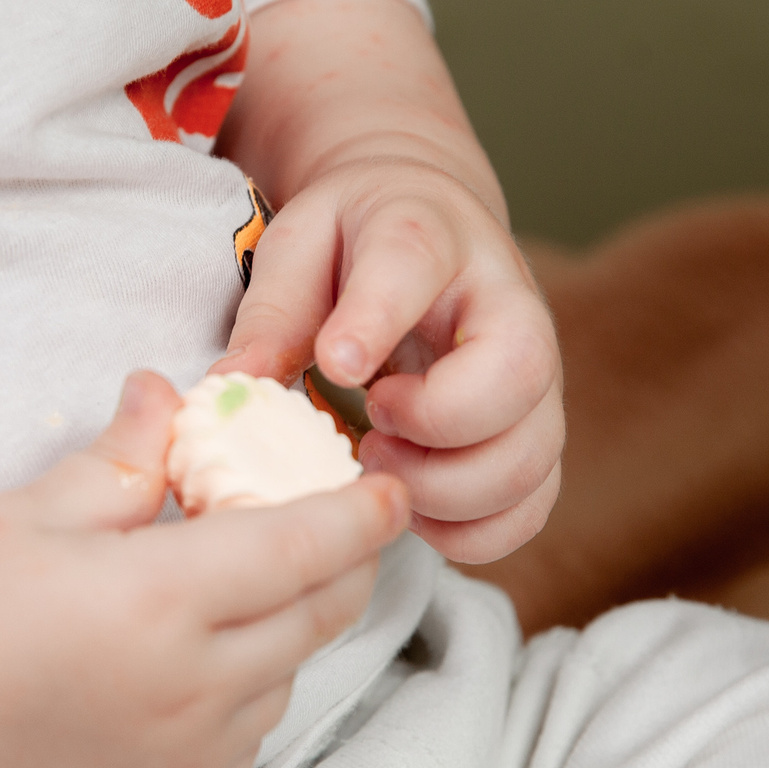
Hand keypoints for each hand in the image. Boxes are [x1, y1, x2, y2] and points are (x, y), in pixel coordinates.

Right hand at [0, 371, 407, 767]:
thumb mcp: (34, 510)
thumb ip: (124, 455)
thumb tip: (171, 390)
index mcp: (160, 598)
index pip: (304, 548)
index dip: (361, 516)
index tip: (391, 489)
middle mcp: (192, 687)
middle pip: (319, 614)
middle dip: (343, 563)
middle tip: (334, 524)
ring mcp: (188, 756)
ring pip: (287, 677)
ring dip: (287, 629)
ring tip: (235, 592)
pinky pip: (248, 737)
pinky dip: (246, 691)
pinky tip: (193, 662)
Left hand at [217, 156, 562, 564]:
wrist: (434, 235)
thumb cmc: (357, 243)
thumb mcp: (299, 246)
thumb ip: (273, 312)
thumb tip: (232, 387)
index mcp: (429, 236)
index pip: (415, 264)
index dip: (376, 319)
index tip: (336, 366)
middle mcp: (508, 305)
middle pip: (519, 371)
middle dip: (435, 422)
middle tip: (369, 428)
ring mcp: (537, 380)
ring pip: (530, 456)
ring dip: (445, 490)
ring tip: (378, 464)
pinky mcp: (536, 437)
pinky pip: (530, 507)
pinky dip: (468, 532)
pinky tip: (412, 508)